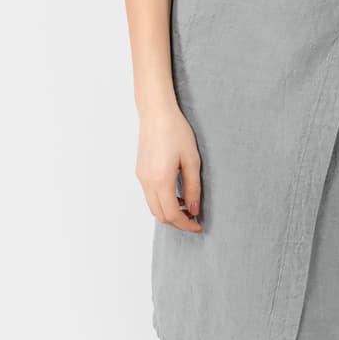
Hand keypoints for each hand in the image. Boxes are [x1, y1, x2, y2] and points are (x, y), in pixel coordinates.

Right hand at [136, 104, 202, 232]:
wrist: (156, 113)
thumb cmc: (176, 131)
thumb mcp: (192, 159)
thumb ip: (193, 187)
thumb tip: (194, 209)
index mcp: (161, 180)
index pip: (172, 214)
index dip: (186, 224)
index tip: (198, 226)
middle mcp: (147, 182)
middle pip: (160, 215)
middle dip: (177, 222)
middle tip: (194, 219)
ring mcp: (141, 177)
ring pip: (153, 207)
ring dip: (169, 212)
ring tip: (187, 205)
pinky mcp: (140, 172)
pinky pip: (149, 196)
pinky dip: (162, 202)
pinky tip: (175, 193)